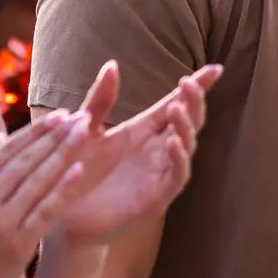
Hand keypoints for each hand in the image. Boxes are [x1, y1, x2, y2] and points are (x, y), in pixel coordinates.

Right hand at [0, 109, 93, 277]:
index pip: (6, 150)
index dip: (35, 131)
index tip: (58, 116)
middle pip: (25, 159)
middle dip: (55, 134)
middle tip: (79, 115)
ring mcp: (0, 222)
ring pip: (37, 179)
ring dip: (64, 152)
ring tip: (84, 131)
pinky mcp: (16, 244)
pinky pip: (44, 210)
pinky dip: (63, 189)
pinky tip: (80, 170)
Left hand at [58, 65, 220, 247]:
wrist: (62, 213)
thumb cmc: (76, 171)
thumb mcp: (85, 129)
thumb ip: (100, 100)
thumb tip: (113, 64)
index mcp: (143, 131)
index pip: (175, 104)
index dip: (198, 87)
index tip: (215, 69)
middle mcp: (156, 150)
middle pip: (186, 122)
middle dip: (193, 103)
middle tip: (188, 84)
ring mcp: (159, 173)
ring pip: (186, 147)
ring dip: (185, 128)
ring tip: (177, 109)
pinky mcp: (156, 198)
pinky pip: (175, 177)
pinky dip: (179, 159)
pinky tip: (173, 143)